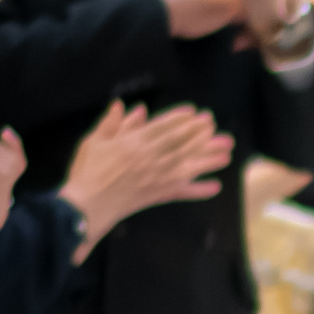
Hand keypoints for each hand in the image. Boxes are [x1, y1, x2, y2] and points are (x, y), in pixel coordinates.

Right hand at [64, 101, 232, 234]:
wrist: (86, 206)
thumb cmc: (87, 171)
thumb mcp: (94, 141)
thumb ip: (113, 124)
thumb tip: (133, 108)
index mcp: (133, 143)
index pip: (163, 128)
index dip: (181, 119)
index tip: (195, 113)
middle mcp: (150, 159)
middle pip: (181, 144)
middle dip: (200, 134)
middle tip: (215, 126)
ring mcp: (157, 178)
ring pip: (188, 165)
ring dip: (209, 159)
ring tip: (227, 153)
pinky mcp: (158, 195)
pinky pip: (183, 193)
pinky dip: (199, 191)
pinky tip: (216, 187)